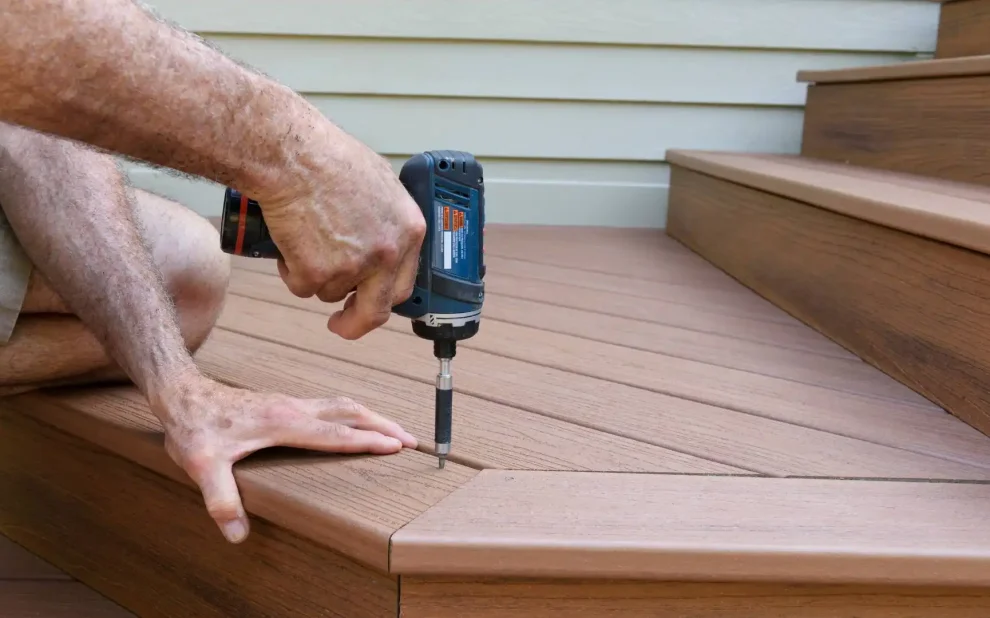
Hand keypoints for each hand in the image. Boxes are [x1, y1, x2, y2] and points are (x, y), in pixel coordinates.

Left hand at [152, 373, 417, 543]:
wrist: (182, 395)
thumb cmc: (193, 427)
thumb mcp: (201, 465)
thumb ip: (220, 499)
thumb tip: (237, 533)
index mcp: (283, 422)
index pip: (335, 433)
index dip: (367, 441)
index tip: (396, 446)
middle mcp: (294, 408)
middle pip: (350, 412)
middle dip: (383, 425)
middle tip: (411, 440)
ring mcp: (292, 402)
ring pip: (343, 405)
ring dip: (372, 416)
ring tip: (395, 431)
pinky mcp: (287, 403)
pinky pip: (331, 406)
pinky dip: (354, 414)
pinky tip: (356, 424)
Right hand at [257, 121, 425, 339]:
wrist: (293, 155)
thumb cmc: (329, 158)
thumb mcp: (379, 185)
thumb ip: (385, 221)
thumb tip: (378, 240)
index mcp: (408, 231)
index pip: (404, 283)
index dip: (383, 297)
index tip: (369, 303)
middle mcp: (387, 254)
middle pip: (376, 310)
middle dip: (356, 322)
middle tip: (340, 323)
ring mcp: (354, 267)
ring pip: (330, 292)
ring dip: (314, 275)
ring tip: (303, 234)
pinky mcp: (317, 274)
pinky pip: (301, 286)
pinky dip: (290, 270)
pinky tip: (289, 238)